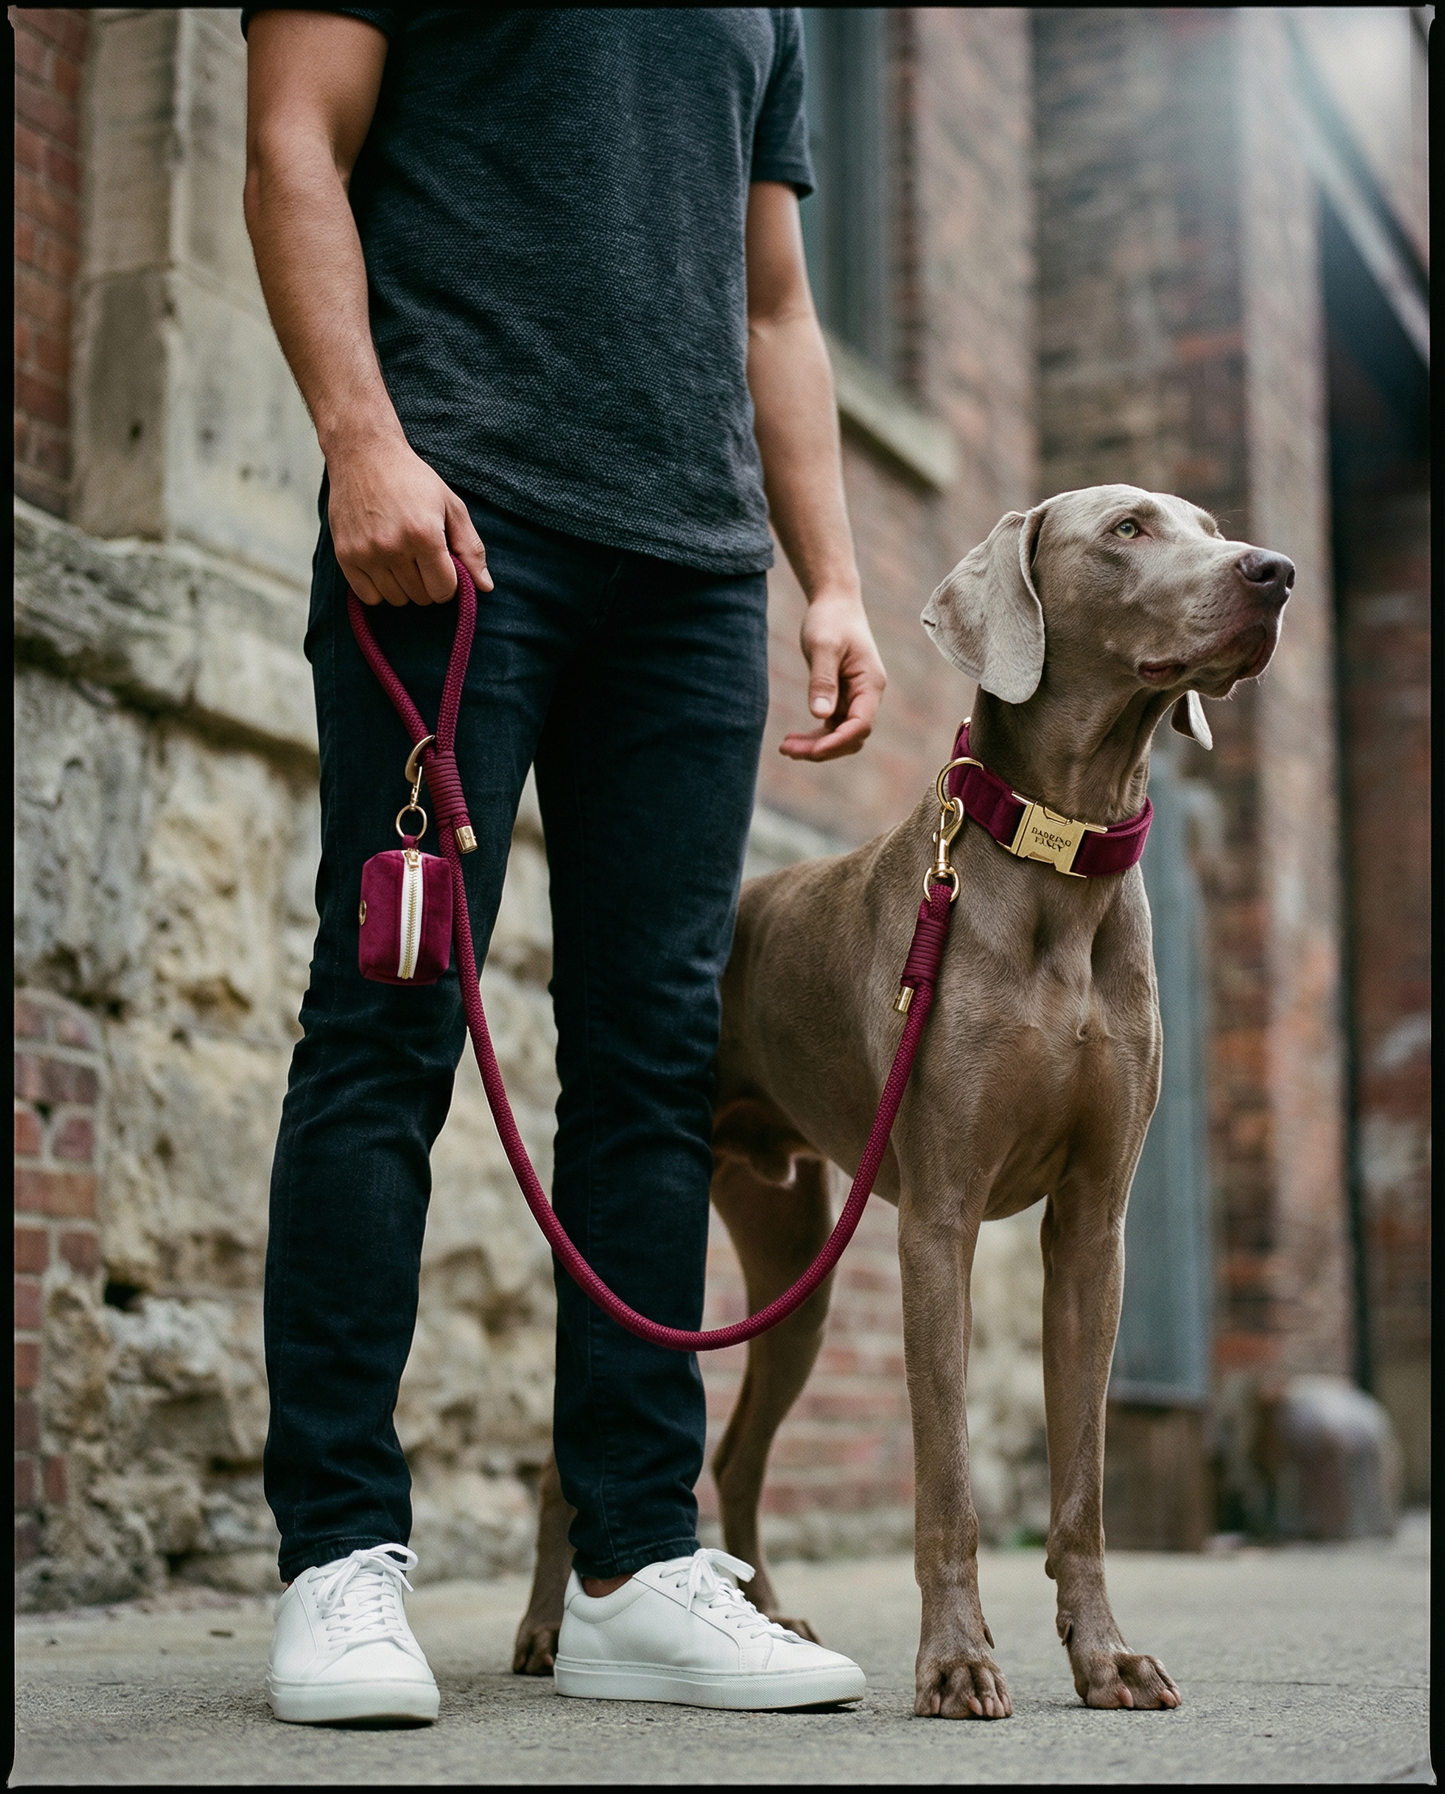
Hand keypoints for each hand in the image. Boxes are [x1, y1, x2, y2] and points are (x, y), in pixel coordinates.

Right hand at [327, 431, 494, 606]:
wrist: (364, 455)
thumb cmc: (412, 479)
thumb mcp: (451, 506)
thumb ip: (471, 548)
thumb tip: (485, 587)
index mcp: (424, 535)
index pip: (444, 590)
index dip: (449, 582)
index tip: (443, 564)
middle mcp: (393, 547)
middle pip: (421, 597)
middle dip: (428, 583)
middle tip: (421, 556)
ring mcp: (366, 553)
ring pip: (396, 599)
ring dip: (404, 586)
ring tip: (401, 557)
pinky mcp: (345, 555)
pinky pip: (369, 597)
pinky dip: (379, 589)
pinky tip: (383, 566)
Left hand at [779, 588, 886, 760]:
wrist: (834, 604)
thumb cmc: (831, 620)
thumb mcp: (823, 647)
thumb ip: (823, 680)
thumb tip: (820, 715)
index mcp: (870, 684)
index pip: (860, 724)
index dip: (838, 741)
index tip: (812, 750)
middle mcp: (867, 695)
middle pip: (851, 737)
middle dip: (822, 748)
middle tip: (786, 750)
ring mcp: (855, 699)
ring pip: (840, 736)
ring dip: (815, 746)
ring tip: (785, 747)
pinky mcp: (842, 699)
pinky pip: (831, 727)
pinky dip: (814, 736)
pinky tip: (792, 739)